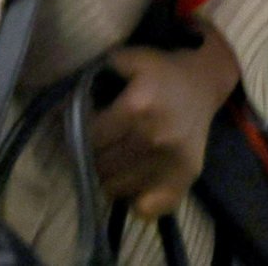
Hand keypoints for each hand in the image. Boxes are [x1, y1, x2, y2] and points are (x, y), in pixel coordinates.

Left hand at [90, 24, 242, 219]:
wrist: (204, 81)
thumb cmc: (162, 72)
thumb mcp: (129, 59)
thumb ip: (95, 75)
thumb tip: (63, 104)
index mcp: (137, 106)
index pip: (91, 138)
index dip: (80, 135)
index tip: (84, 130)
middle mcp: (154, 137)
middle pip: (102, 166)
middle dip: (93, 157)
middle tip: (99, 146)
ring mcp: (171, 161)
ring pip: (118, 188)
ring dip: (110, 178)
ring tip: (115, 161)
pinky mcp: (185, 177)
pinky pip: (148, 208)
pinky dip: (135, 200)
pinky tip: (133, 181)